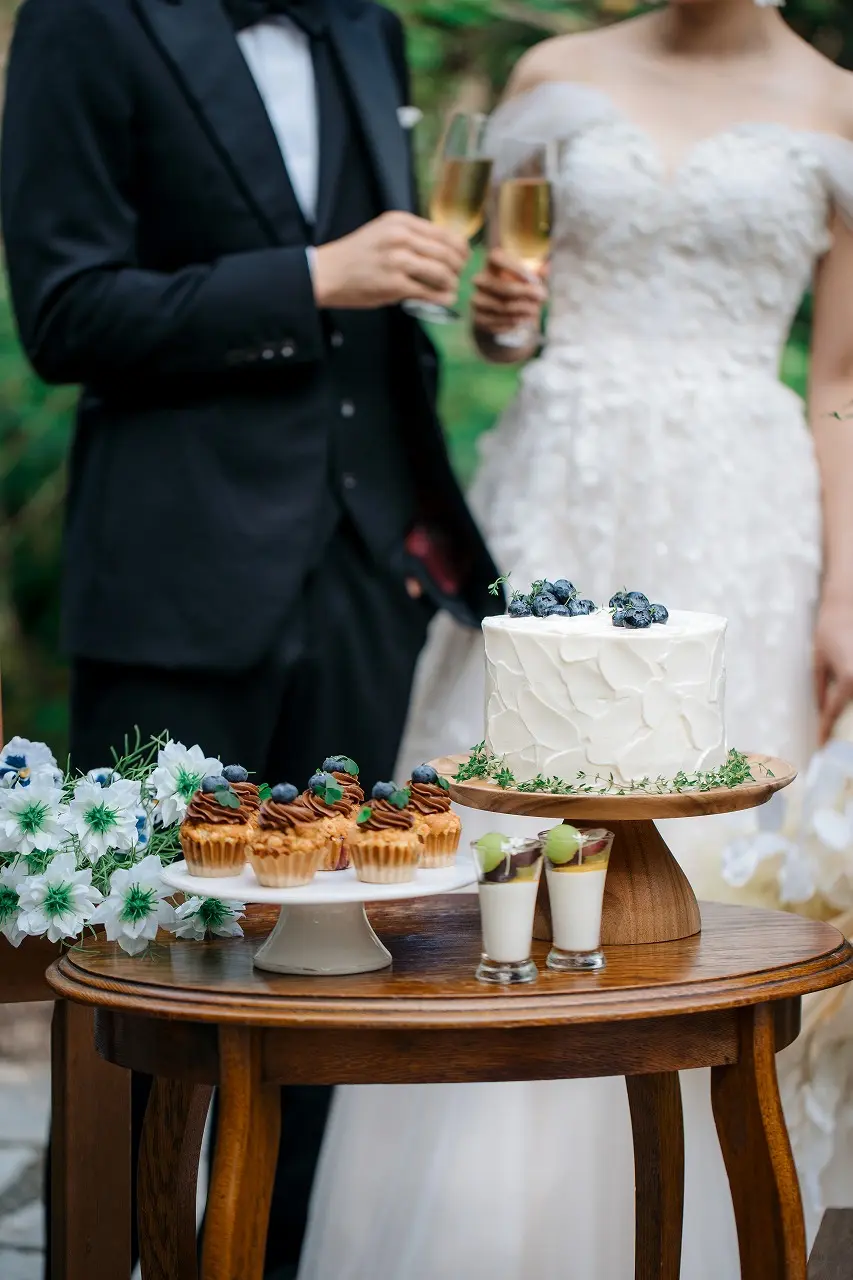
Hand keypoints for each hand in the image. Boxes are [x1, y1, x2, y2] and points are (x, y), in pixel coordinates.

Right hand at [313, 212, 467, 309]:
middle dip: (459, 268)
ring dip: (452, 283)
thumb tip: (443, 250)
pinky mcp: (394, 285)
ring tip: (451, 289)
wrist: (328, 272)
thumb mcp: (384, 233)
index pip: (444, 233)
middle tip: (459, 276)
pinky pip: (429, 292)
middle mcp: (401, 237)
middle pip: (447, 252)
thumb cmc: (356, 255)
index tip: (464, 259)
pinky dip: (442, 298)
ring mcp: (398, 261)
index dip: (461, 248)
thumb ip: (411, 237)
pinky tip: (445, 300)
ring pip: (442, 272)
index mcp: (401, 221)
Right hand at [472, 248, 546, 335]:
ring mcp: (477, 300)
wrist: (494, 307)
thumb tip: (546, 269)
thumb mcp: (526, 274)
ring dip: (524, 310)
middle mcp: (479, 280)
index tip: (534, 280)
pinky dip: (516, 322)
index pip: (497, 259)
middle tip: (543, 297)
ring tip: (536, 310)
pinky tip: (525, 320)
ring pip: (504, 307)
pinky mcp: (478, 319)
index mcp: (491, 264)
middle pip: (505, 288)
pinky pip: (500, 322)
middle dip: (527, 294)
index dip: (516, 268)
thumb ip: (536, 270)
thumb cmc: (514, 285)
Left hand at [814, 594, 852, 741]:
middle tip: (840, 750)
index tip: (820, 744)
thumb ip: (821, 690)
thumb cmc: (829, 631)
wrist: (847, 605)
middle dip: (850, 733)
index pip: (835, 713)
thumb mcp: (818, 661)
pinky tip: (850, 710)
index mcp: (848, 679)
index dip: (826, 730)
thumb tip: (823, 712)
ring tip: (847, 738)